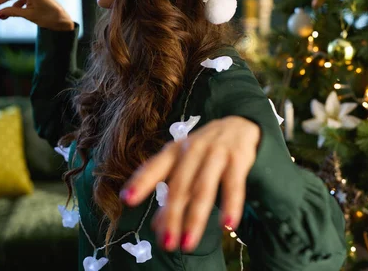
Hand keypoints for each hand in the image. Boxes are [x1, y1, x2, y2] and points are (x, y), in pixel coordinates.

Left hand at [121, 116, 260, 252]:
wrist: (240, 124)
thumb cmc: (206, 149)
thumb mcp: (185, 164)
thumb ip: (170, 192)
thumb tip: (156, 225)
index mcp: (175, 151)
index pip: (155, 166)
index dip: (141, 181)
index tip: (127, 199)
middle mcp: (193, 150)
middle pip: (179, 187)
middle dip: (172, 216)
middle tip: (166, 244)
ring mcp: (216, 153)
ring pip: (203, 189)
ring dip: (195, 218)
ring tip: (188, 243)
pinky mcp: (238, 158)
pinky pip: (233, 185)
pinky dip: (231, 205)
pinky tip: (227, 225)